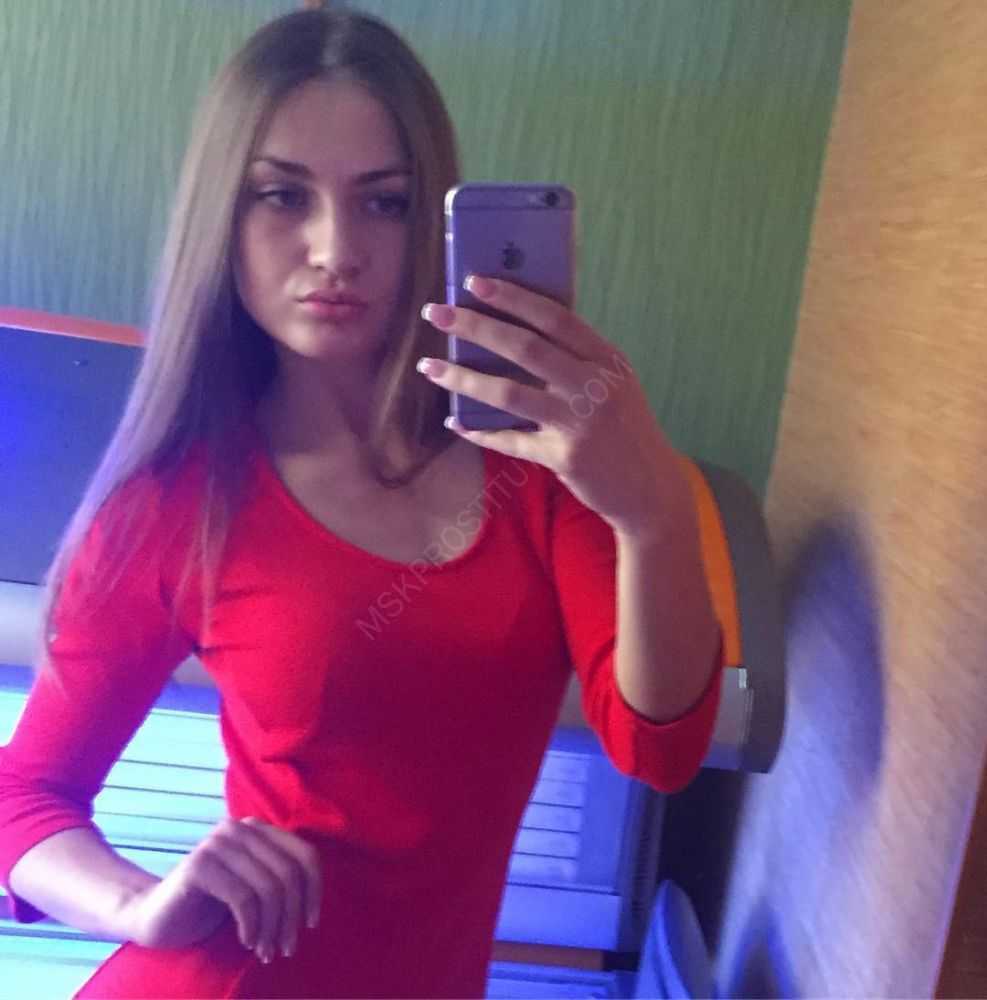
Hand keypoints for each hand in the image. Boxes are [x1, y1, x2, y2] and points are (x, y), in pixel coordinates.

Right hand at [118, 817, 321, 963]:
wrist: (155, 918)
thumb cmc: (212, 906)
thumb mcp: (254, 889)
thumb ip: (281, 879)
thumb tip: (317, 900)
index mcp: (259, 829)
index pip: (305, 855)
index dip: (314, 891)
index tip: (310, 925)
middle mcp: (240, 828)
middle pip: (289, 874)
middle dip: (292, 917)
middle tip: (285, 949)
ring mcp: (218, 843)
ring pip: (269, 887)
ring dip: (272, 927)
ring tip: (266, 952)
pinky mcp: (199, 865)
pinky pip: (244, 898)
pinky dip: (252, 926)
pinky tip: (248, 942)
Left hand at [418, 275, 691, 540]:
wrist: (651, 489)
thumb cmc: (623, 427)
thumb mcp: (612, 383)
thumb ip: (574, 359)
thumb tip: (512, 329)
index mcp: (606, 359)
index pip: (555, 317)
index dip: (512, 298)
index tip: (473, 282)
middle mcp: (595, 386)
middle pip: (525, 348)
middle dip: (475, 326)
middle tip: (435, 313)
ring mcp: (580, 424)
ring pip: (508, 394)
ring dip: (463, 378)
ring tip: (429, 366)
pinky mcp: (565, 458)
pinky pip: (510, 441)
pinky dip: (479, 431)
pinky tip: (455, 420)